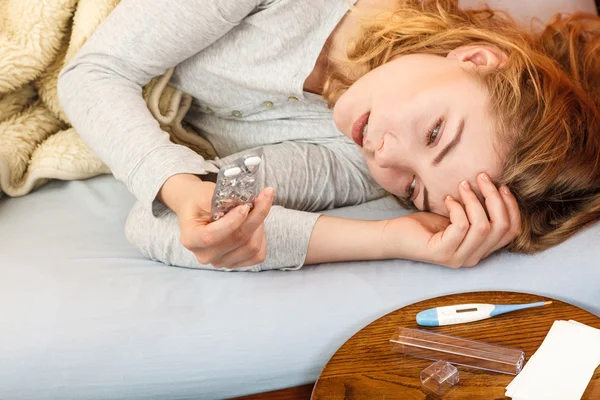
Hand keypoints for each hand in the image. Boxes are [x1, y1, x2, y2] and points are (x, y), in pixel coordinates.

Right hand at [159, 174, 274, 268]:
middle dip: (255, 216)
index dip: (232, 222)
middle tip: (264, 196)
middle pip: (238, 240)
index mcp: (190, 238)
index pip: (211, 236)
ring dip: (260, 225)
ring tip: (258, 209)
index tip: (245, 206)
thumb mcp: (204, 194)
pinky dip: (262, 238)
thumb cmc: (200, 200)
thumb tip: (244, 205)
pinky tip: (257, 225)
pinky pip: (258, 255)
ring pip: (252, 247)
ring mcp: (220, 262)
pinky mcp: (235, 263)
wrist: (199, 209)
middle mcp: (204, 255)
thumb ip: (222, 200)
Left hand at [384, 173, 520, 267]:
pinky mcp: (443, 253)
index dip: (511, 207)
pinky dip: (457, 208)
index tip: (501, 186)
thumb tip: (496, 187)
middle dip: (494, 198)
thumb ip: (477, 210)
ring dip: (474, 200)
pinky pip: (461, 226)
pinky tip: (447, 200)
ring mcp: (458, 258)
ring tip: (462, 185)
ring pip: (483, 226)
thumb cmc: (425, 224)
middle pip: (501, 227)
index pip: (512, 231)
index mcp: (481, 249)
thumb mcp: (458, 215)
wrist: (395, 236)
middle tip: (481, 177)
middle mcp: (473, 257)